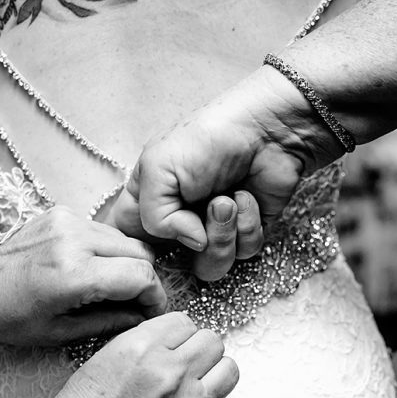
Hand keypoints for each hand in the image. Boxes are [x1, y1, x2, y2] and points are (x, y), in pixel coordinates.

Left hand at [0, 206, 166, 344]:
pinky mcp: (61, 213)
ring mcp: (68, 221)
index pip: (141, 276)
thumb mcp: (59, 332)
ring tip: (109, 286)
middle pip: (141, 253)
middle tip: (134, 301)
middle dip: (144, 279)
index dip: (154, 296)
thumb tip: (142, 319)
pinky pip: (101, 230)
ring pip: (124, 239)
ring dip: (125, 263)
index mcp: (75, 274)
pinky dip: (104, 250)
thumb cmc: (7, 315)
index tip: (150, 311)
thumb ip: (109, 323)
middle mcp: (75, 240)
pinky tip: (87, 268)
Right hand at [30, 313, 239, 397]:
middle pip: (212, 341)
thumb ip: (139, 346)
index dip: (176, 333)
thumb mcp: (100, 362)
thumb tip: (164, 342)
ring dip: (214, 373)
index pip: (183, 321)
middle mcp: (171, 371)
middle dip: (199, 349)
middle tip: (184, 363)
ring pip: (229, 370)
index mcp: (142, 346)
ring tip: (195, 383)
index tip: (170, 345)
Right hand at [110, 67, 342, 280]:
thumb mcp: (159, 168)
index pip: (128, 243)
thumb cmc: (208, 139)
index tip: (153, 248)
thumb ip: (153, 217)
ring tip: (228, 200)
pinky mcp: (246, 233)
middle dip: (190, 242)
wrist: (268, 130)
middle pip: (171, 266)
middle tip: (205, 206)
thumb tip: (192, 243)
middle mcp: (177, 220)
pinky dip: (247, 226)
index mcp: (148, 202)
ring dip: (222, 234)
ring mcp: (212, 230)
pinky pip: (244, 254)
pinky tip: (247, 197)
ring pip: (209, 267)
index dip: (137, 254)